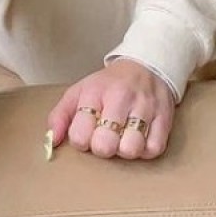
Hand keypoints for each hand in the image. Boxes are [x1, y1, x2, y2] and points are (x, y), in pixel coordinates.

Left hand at [47, 58, 175, 160]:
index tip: (86, 133)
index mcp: (94, 92)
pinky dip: (145, 150)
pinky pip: (153, 150)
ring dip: (124, 151)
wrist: (145, 65)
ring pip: (131, 149)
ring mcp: (144, 108)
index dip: (81, 141)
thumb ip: (59, 116)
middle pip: (105, 145)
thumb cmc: (108, 85)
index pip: (80, 134)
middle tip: (105, 138)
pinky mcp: (164, 117)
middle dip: (102, 148)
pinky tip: (139, 139)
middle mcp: (119, 98)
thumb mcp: (78, 92)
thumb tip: (51, 141)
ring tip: (123, 139)